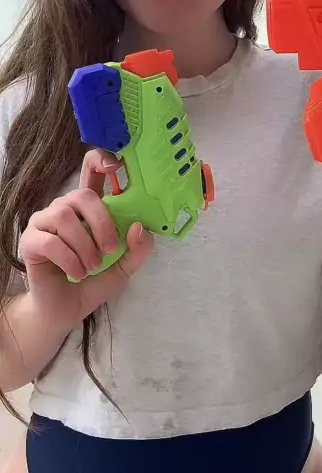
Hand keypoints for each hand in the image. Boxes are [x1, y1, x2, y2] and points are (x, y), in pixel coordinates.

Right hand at [19, 149, 153, 332]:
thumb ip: (138, 249)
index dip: (101, 161)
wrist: (65, 311)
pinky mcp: (30, 241)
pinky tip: (78, 273)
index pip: (90, 172)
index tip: (116, 164)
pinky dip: (70, 259)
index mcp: (87, 208)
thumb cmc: (93, 282)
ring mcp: (44, 222)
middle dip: (101, 222)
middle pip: (81, 195)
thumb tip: (140, 227)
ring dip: (84, 245)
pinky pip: (51, 241)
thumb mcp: (124, 267)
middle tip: (110, 249)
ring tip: (93, 266)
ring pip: (65, 216)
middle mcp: (64, 208)